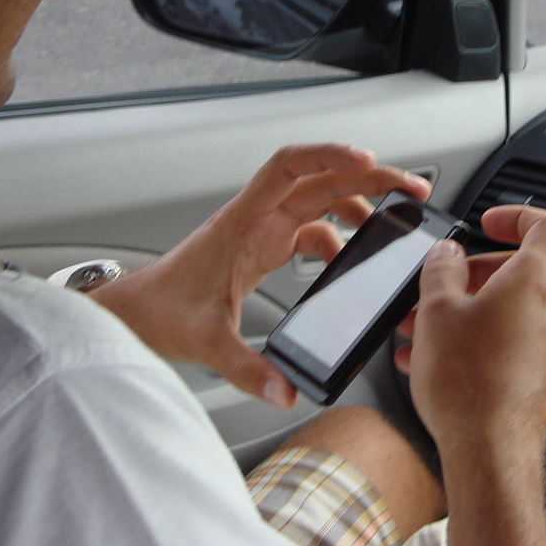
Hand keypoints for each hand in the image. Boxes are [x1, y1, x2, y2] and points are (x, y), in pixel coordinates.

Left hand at [91, 143, 429, 407]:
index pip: (287, 168)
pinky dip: (336, 240)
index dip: (328, 155)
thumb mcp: (206, 342)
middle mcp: (255, 219)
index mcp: (242, 224)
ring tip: (392, 222)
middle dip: (367, 178)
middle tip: (409, 189)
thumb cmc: (159, 312)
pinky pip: (311, 230)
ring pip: (319, 200)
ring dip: (357, 205)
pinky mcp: (264, 247)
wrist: (136, 314)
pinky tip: (346, 264)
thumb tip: (285, 390)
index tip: (365, 160)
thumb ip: (248, 368)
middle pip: (319, 179)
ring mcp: (261, 230)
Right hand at [395, 205, 545, 456]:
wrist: (490, 457)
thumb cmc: (470, 387)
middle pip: (517, 274)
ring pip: (505, 314)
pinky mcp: (536, 382)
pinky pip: (504, 347)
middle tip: (435, 287)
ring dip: (464, 313)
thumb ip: (441, 271)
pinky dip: (472, 344)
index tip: (489, 221)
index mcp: (533, 284)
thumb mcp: (437, 311)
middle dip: (471, 276)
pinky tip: (433, 362)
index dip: (519, 216)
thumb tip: (446, 255)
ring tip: (421, 330)